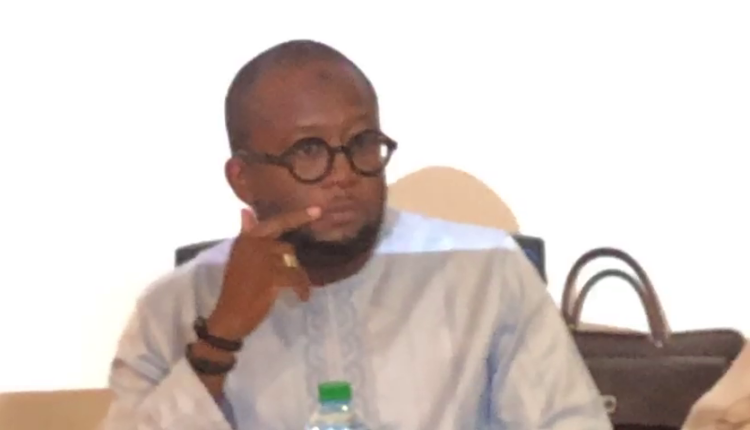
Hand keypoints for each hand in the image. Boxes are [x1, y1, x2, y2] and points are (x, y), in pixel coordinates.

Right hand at [206, 206, 321, 340]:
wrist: (229, 315)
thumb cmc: (235, 289)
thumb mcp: (238, 258)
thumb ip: (247, 235)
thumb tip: (245, 211)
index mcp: (246, 239)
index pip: (274, 222)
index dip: (296, 216)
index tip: (317, 210)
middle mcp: (254, 244)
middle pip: (286, 242)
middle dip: (298, 243)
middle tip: (314, 232)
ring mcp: (263, 259)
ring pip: (293, 262)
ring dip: (299, 276)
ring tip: (300, 289)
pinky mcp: (272, 276)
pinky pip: (296, 278)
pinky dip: (302, 288)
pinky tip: (302, 297)